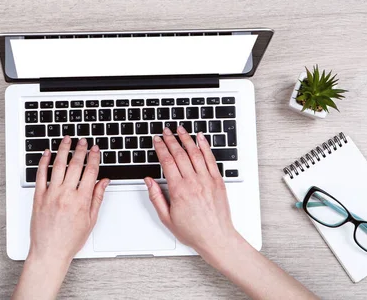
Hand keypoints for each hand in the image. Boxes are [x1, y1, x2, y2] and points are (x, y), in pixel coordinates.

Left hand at [13, 136, 108, 299]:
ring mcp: (51, 194)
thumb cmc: (70, 240)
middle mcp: (66, 195)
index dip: (94, 158)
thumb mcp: (91, 220)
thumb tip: (104, 182)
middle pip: (75, 165)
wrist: (50, 252)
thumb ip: (97, 198)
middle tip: (83, 141)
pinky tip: (47, 154)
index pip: (90, 172)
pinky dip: (43, 162)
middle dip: (80, 150)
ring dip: (63, 150)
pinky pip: (41, 175)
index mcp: (81, 200)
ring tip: (67, 140)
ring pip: (58, 166)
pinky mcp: (38, 197)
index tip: (95, 149)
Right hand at [145, 126, 237, 264]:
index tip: (157, 140)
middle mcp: (193, 182)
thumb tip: (149, 181)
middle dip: (171, 139)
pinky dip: (205, 146)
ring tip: (180, 129)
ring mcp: (207, 180)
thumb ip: (156, 197)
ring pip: (195, 153)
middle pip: (179, 154)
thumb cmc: (193, 231)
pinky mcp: (218, 181)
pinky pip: (210, 159)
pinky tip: (200, 138)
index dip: (160, 147)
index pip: (167, 161)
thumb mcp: (167, 218)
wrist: (216, 238)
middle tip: (165, 131)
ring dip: (186, 139)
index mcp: (179, 190)